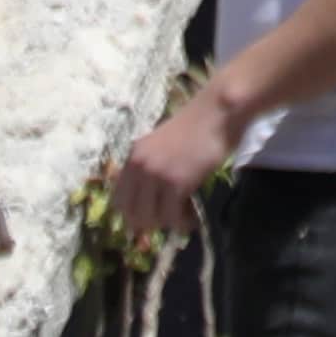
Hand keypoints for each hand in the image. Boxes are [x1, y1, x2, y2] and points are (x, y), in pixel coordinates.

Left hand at [102, 82, 238, 242]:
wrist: (217, 113)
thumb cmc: (198, 126)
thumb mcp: (162, 145)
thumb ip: (151, 166)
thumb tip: (149, 197)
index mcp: (133, 157)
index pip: (118, 200)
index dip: (132, 214)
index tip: (150, 217)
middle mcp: (139, 166)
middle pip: (132, 212)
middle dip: (151, 223)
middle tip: (170, 220)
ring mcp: (156, 174)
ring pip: (152, 217)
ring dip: (169, 223)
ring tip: (185, 218)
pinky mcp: (176, 181)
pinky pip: (173, 215)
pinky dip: (183, 222)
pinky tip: (193, 217)